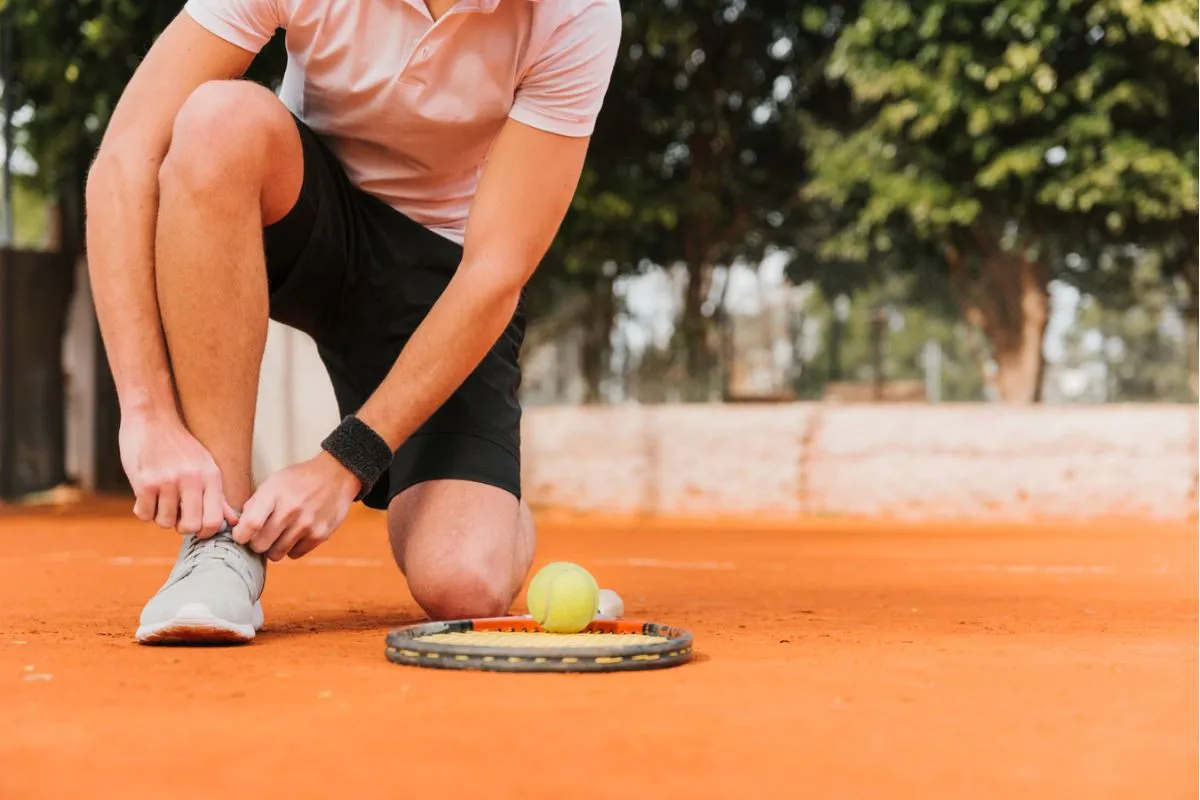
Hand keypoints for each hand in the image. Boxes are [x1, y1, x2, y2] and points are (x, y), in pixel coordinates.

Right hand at [119, 413, 238, 536]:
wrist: (152, 417)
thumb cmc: (179, 445)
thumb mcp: (205, 465)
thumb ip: (218, 496)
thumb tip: (232, 522)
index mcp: (211, 476)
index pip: (214, 520)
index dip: (205, 532)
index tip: (197, 528)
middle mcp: (192, 480)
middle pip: (191, 527)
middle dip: (182, 527)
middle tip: (176, 516)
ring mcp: (168, 481)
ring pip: (165, 522)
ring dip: (160, 516)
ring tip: (160, 500)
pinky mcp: (145, 482)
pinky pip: (144, 515)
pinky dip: (143, 510)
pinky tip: (145, 496)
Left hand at [232, 452, 359, 561]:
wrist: (336, 475)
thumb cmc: (298, 480)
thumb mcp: (274, 482)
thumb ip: (255, 504)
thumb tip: (239, 528)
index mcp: (274, 494)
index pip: (250, 524)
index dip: (240, 535)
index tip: (241, 535)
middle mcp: (290, 510)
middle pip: (260, 545)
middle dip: (256, 543)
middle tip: (261, 535)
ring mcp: (306, 524)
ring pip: (276, 554)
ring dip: (274, 547)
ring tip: (279, 534)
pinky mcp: (320, 534)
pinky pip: (295, 554)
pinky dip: (292, 548)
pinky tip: (296, 534)